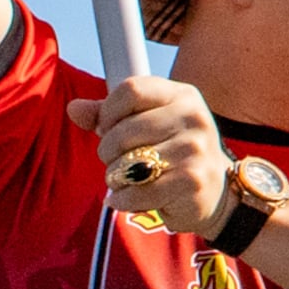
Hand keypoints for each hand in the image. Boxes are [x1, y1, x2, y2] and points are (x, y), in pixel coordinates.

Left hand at [68, 74, 226, 232]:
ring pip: (128, 163)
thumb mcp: (146, 125)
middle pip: (124, 130)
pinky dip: (122, 199)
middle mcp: (193, 117)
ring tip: (122, 179)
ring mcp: (195, 149)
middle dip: (108, 151)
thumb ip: (108, 115)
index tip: (107, 128)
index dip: (108, 111)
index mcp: (182, 95)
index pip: (132, 89)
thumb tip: (74, 108)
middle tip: (114, 161)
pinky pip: (139, 192)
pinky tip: (123, 198)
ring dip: (115, 177)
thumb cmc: (172, 152)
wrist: (214, 191)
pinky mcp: (192, 180)